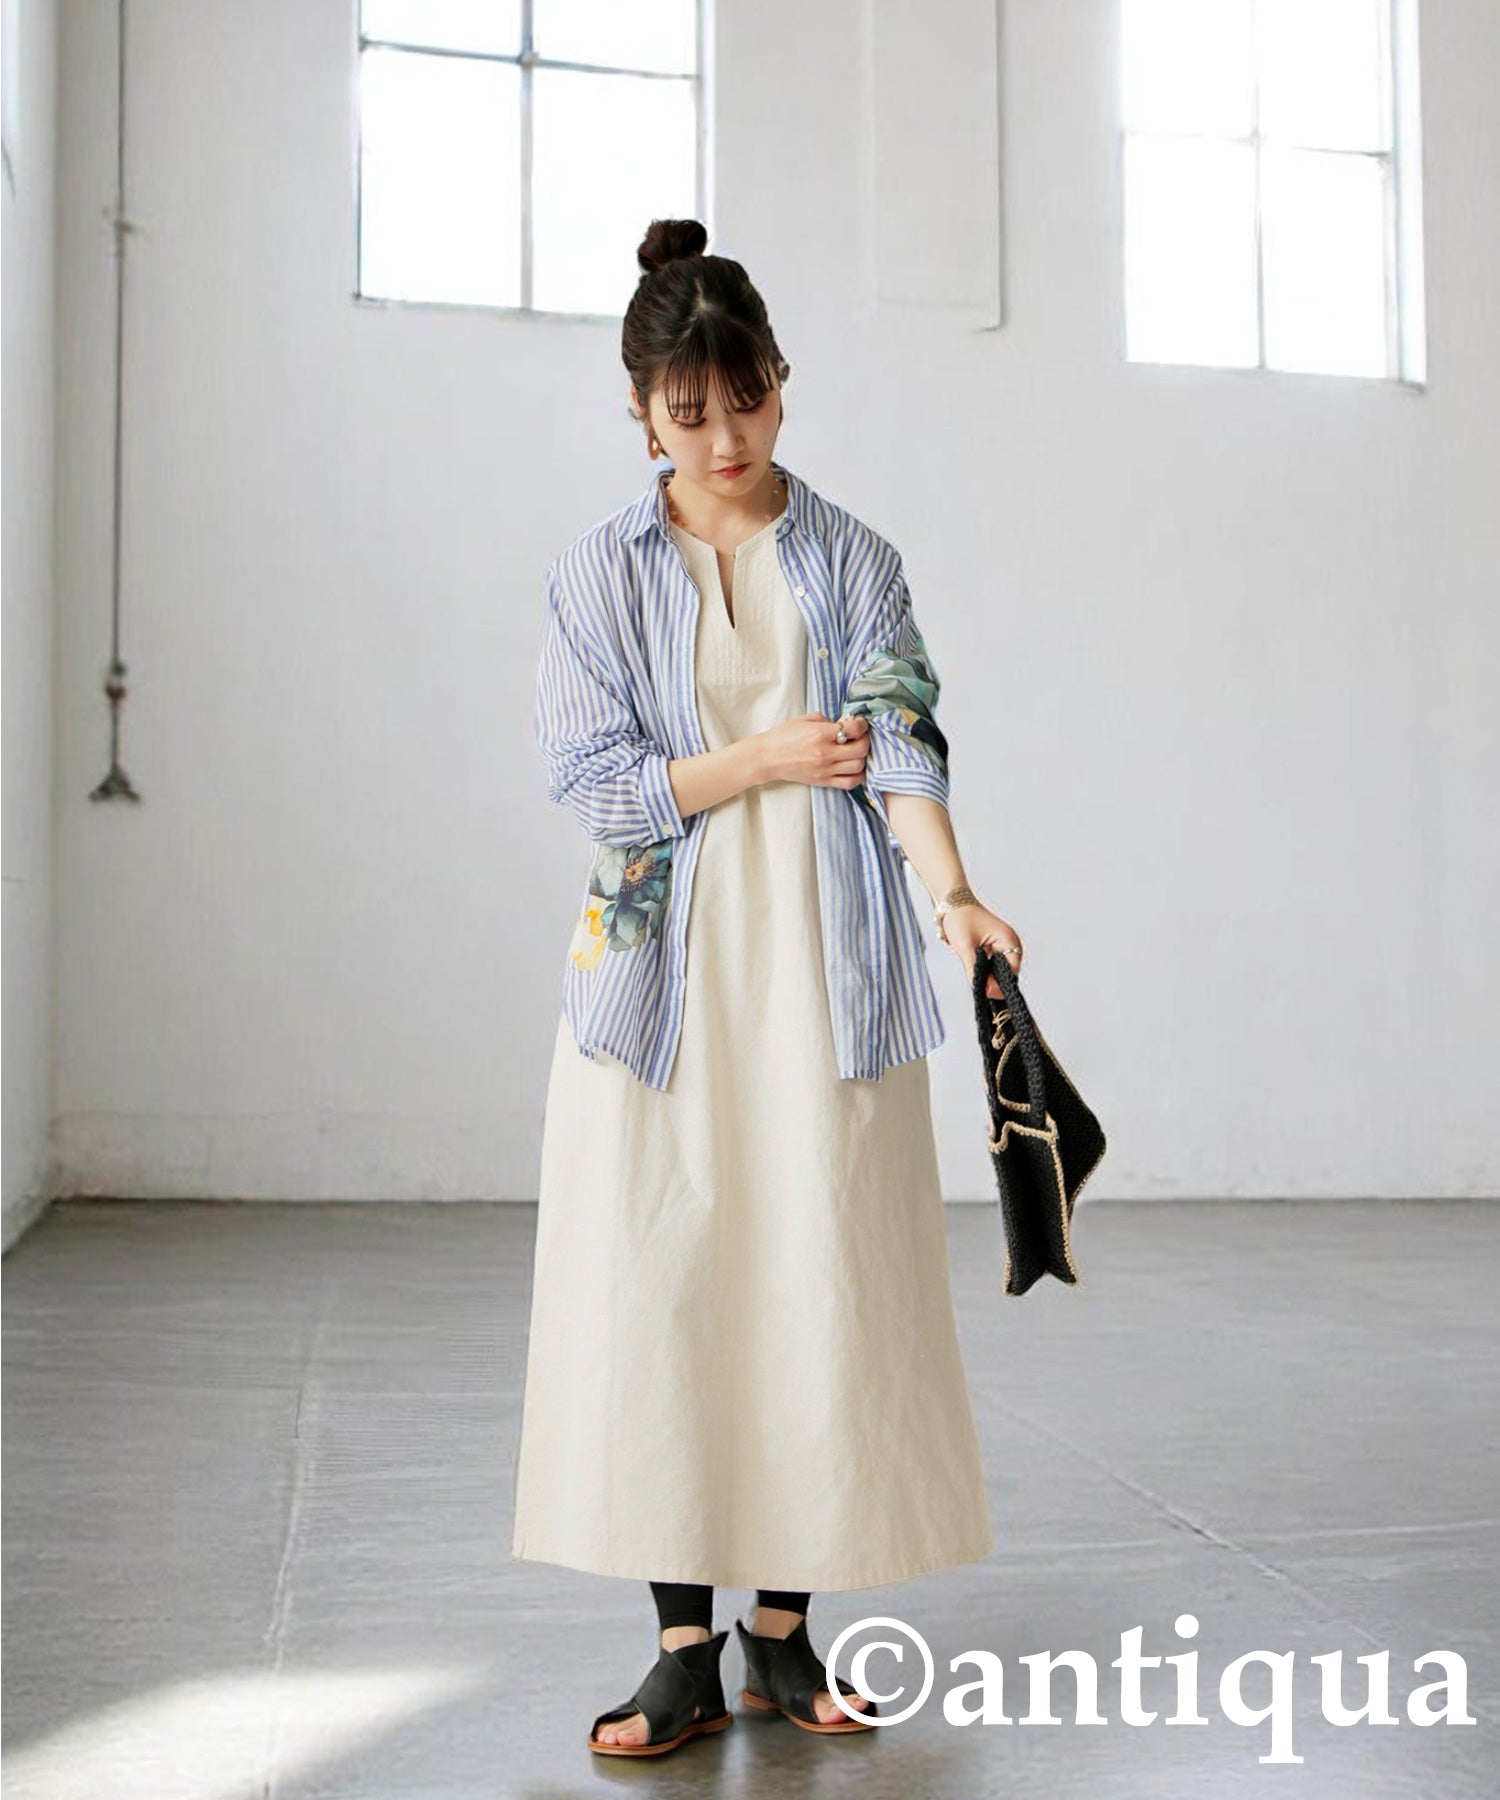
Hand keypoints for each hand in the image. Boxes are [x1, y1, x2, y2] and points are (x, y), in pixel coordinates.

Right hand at [754, 711, 869, 789]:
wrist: (767, 757)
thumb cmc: (784, 736)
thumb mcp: (806, 719)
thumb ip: (828, 721)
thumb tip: (846, 724)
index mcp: (820, 734)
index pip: (854, 729)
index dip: (862, 724)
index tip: (859, 723)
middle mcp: (825, 753)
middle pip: (861, 749)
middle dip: (865, 740)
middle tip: (860, 737)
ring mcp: (825, 770)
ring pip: (859, 766)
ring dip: (862, 757)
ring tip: (856, 751)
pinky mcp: (823, 782)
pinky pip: (850, 783)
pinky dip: (858, 775)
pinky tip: (854, 767)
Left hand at [937, 902, 1022, 999]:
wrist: (952, 902)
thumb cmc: (960, 917)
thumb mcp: (965, 946)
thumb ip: (973, 969)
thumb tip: (979, 989)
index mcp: (1009, 940)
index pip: (1012, 971)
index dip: (1000, 984)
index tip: (986, 991)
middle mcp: (1009, 943)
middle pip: (1006, 972)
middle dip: (992, 980)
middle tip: (977, 984)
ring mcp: (1002, 945)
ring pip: (998, 969)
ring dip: (986, 973)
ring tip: (972, 968)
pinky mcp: (993, 946)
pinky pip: (992, 963)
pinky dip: (983, 967)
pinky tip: (973, 964)